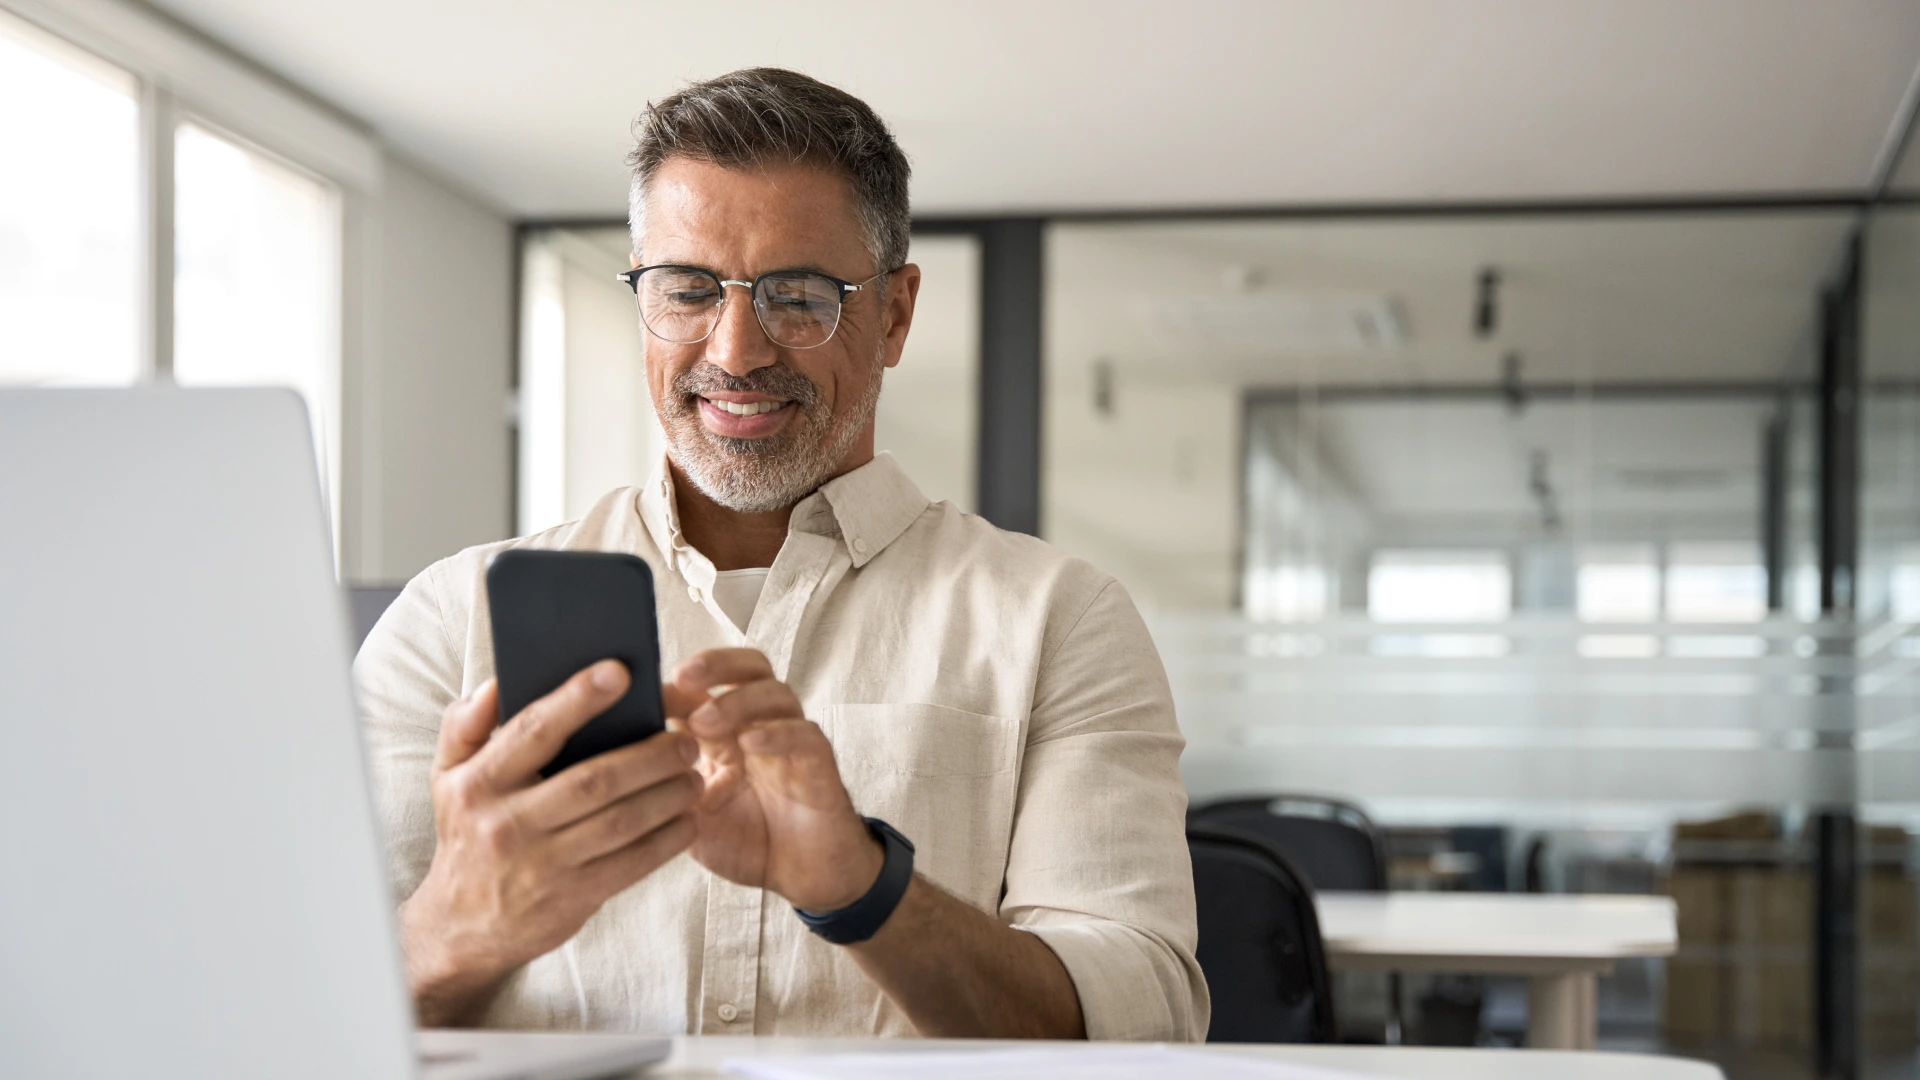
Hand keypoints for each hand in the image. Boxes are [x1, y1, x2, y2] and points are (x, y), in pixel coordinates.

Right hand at [399, 661, 701, 1024]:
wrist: (460, 926)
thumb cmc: (467, 834)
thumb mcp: (447, 777)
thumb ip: (466, 725)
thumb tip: (498, 682)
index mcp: (479, 784)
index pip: (534, 731)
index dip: (578, 699)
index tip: (620, 673)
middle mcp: (508, 824)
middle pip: (595, 780)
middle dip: (650, 756)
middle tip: (685, 741)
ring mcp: (542, 865)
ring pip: (622, 822)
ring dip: (668, 795)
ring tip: (695, 775)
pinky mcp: (572, 898)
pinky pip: (632, 863)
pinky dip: (668, 839)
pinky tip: (687, 818)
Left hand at [669, 648, 883, 912]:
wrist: (802, 879)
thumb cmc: (748, 842)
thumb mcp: (691, 815)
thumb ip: (665, 785)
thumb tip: (621, 760)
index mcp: (728, 733)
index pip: (708, 686)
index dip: (680, 682)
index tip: (645, 692)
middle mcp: (762, 727)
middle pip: (749, 668)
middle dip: (716, 664)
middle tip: (683, 677)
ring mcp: (792, 743)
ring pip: (777, 694)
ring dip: (738, 700)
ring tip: (706, 721)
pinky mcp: (819, 765)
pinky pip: (805, 735)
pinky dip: (778, 732)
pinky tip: (750, 742)